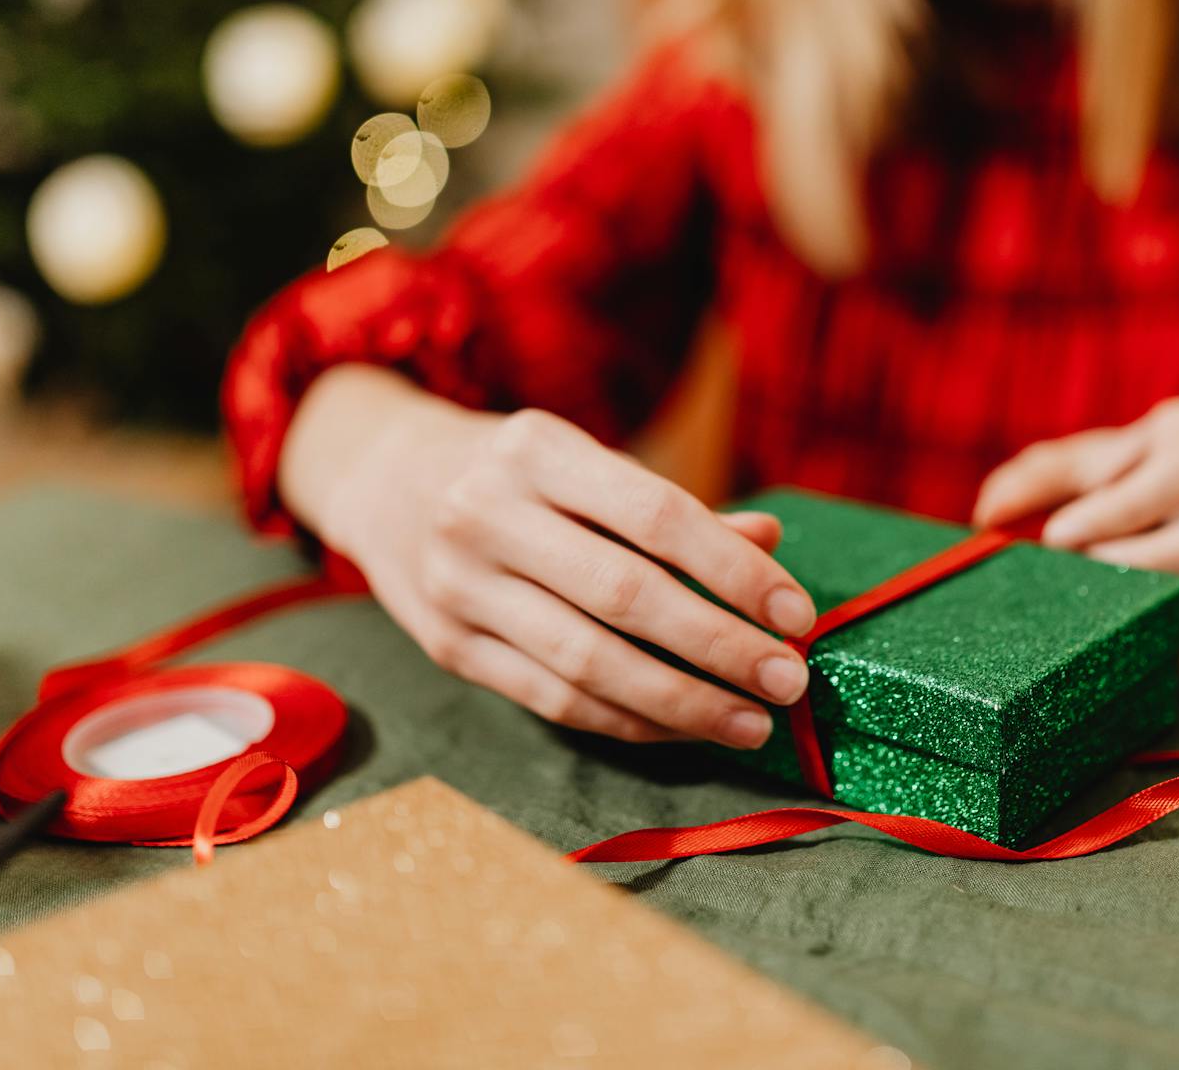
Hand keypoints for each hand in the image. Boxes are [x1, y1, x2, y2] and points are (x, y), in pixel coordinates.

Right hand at [284, 367, 816, 747]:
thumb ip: (677, 510)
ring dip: (682, 702)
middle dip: (720, 646)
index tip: (796, 614)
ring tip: (751, 721)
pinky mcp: (448, 647)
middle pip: (625, 596)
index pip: (656, 516)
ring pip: (588, 663)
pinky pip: (553, 699)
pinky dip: (628, 722)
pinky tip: (684, 729)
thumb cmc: (516, 472)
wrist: (381, 480)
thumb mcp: (587, 462)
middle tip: (789, 680)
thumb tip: (770, 546)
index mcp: (537, 450)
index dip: (734, 571)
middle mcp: (487, 514)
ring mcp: (459, 587)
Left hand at [972, 397, 1178, 674]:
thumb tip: (989, 515)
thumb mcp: (1072, 477)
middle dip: (1157, 564)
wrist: (1167, 551)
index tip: (1058, 538)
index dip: (1118, 510)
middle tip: (1095, 581)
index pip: (1178, 468)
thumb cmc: (1113, 498)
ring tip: (1133, 615)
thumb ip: (1032, 482)